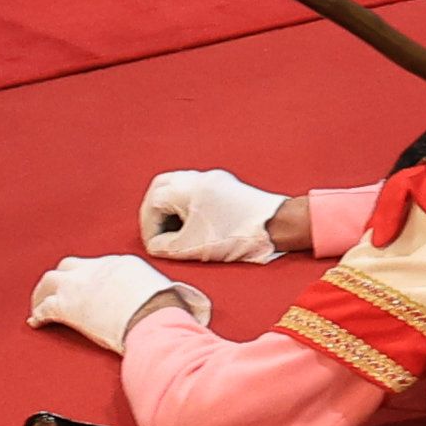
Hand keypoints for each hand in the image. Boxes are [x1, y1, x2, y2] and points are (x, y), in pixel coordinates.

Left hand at [29, 253, 208, 352]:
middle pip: (69, 267)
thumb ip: (170, 294)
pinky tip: (37, 322)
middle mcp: (97, 269)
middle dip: (61, 279)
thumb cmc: (167, 310)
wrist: (153, 316)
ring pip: (49, 282)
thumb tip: (187, 302)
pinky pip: (45, 308)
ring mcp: (80, 285)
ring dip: (42, 294)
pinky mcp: (69, 306)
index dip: (88, 278)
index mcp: (121, 263)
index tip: (86, 289)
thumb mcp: (171, 293)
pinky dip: (39, 315)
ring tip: (39, 307)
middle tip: (56, 293)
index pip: (97, 266)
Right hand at [141, 166, 290, 260]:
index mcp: (184, 188)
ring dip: (172, 210)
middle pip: (161, 189)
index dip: (149, 229)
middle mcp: (197, 177)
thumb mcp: (190, 247)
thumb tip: (157, 244)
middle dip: (155, 213)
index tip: (154, 246)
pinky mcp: (226, 185)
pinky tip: (196, 226)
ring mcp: (213, 179)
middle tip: (158, 234)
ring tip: (177, 233)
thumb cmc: (235, 235)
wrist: (276, 225)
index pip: (152, 205)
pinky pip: (197, 191)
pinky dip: (188, 207)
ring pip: (179, 188)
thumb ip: (164, 246)